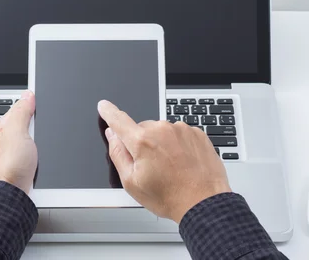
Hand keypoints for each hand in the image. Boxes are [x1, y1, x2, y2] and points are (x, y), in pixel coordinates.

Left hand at [0, 90, 36, 193]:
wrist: (10, 196)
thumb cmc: (8, 167)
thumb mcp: (17, 132)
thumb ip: (21, 112)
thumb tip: (28, 95)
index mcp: (4, 127)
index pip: (20, 107)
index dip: (33, 104)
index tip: (43, 104)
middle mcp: (8, 140)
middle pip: (28, 124)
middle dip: (37, 124)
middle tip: (40, 128)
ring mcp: (15, 153)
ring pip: (33, 140)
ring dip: (40, 141)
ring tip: (41, 144)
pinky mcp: (23, 166)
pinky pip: (36, 154)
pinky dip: (41, 154)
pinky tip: (42, 157)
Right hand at [98, 100, 230, 222]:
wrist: (204, 202)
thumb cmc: (170, 196)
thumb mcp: (132, 182)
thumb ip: (118, 154)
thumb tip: (112, 135)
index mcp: (142, 141)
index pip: (119, 120)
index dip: (109, 112)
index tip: (104, 105)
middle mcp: (162, 130)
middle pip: (142, 129)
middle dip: (142, 143)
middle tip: (151, 166)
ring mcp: (181, 130)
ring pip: (162, 131)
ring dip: (161, 144)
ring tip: (170, 168)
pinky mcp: (196, 133)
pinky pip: (179, 134)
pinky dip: (178, 145)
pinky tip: (182, 163)